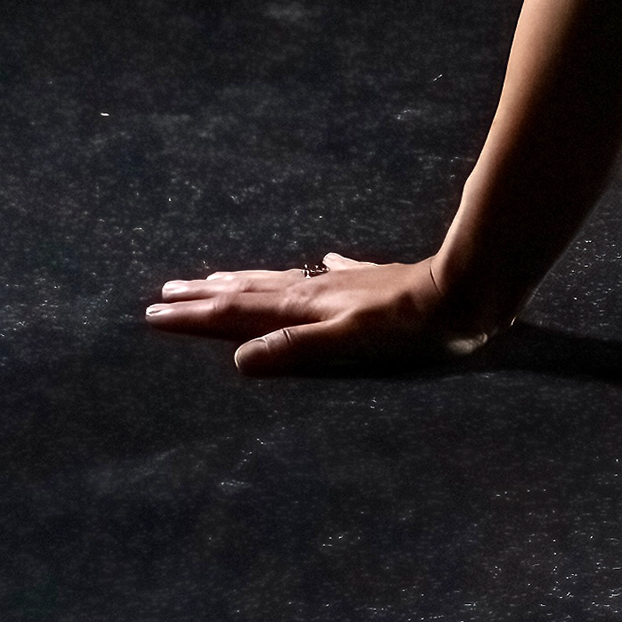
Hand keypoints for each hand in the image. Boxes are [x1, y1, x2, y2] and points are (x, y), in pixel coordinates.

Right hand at [142, 253, 490, 374]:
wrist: (469, 287)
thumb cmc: (413, 325)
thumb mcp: (351, 341)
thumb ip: (297, 348)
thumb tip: (239, 360)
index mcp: (306, 307)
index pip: (238, 311)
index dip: (195, 315)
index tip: (152, 313)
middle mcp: (318, 289)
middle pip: (251, 291)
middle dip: (206, 295)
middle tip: (165, 292)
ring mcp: (346, 283)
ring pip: (283, 280)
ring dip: (246, 281)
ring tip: (219, 277)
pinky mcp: (376, 282)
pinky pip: (334, 274)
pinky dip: (317, 270)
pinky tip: (323, 260)